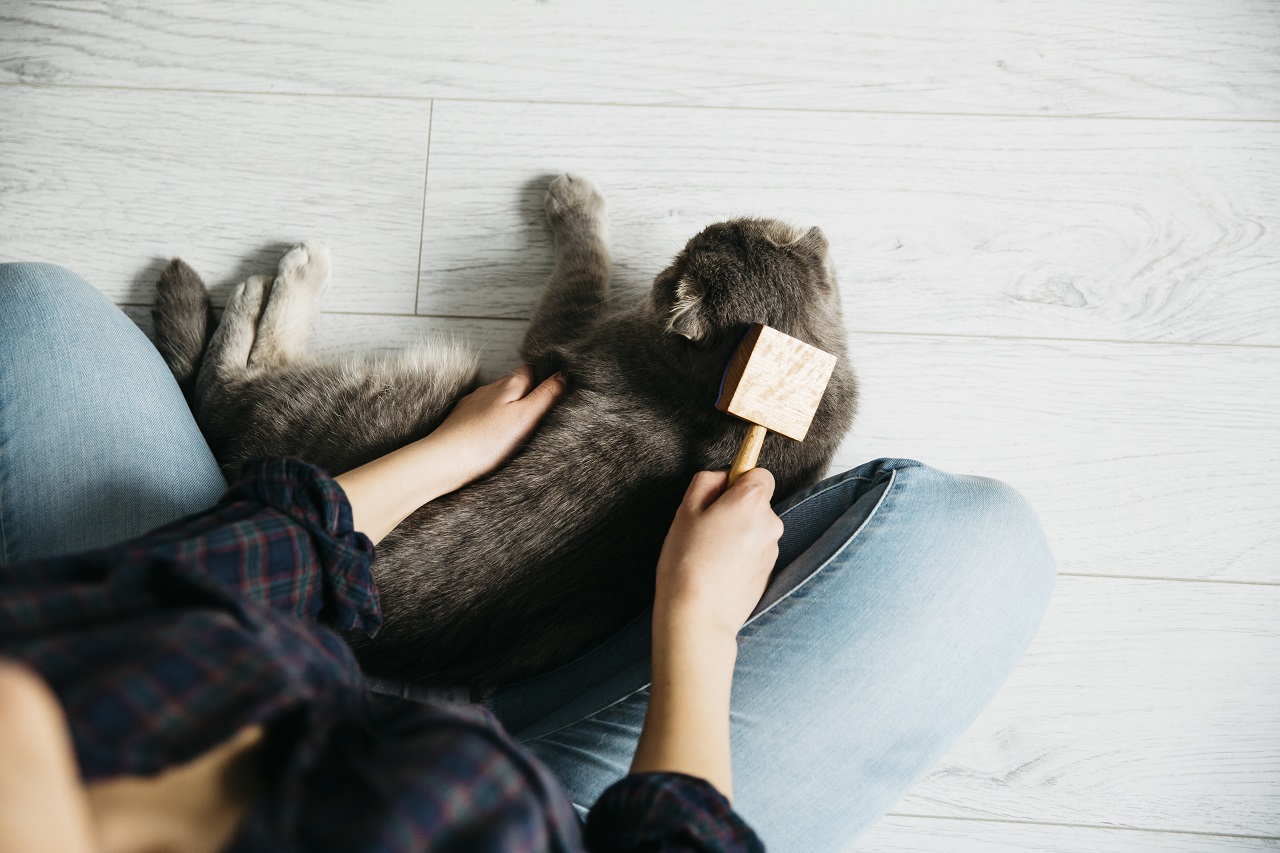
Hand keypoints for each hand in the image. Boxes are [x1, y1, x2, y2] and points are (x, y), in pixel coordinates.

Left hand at [428, 364, 566, 487]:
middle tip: (541, 407)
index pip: (530, 370)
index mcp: (508, 386)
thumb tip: (563, 375)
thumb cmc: (486, 442)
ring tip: (519, 422)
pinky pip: (482, 413)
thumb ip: (546, 395)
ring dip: (508, 406)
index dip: (543, 375)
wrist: (444, 461)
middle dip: (527, 391)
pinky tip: (494, 432)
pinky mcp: (460, 420)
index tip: (555, 386)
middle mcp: (489, 389)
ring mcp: (472, 404)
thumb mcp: (525, 418)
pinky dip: (491, 418)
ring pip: (497, 398)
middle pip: (513, 383)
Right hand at [653, 468, 783, 640]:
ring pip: (755, 528)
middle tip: (705, 529)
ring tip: (709, 554)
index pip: (760, 474)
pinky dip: (741, 555)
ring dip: (738, 533)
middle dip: (735, 509)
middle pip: (757, 503)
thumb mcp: (685, 510)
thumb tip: (722, 476)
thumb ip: (706, 481)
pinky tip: (719, 570)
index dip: (737, 480)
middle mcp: (770, 523)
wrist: (699, 616)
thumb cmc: (687, 561)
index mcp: (752, 502)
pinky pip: (755, 552)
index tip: (718, 497)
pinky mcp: (769, 573)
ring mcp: (772, 550)